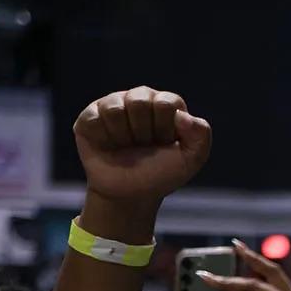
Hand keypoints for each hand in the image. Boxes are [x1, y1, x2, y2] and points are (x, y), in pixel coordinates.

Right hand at [73, 86, 211, 206]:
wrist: (131, 193)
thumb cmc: (162, 172)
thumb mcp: (191, 159)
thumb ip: (201, 135)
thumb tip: (183, 116)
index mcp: (165, 103)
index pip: (166, 103)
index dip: (164, 129)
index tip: (164, 143)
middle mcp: (138, 97)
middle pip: (138, 102)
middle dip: (143, 133)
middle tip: (143, 146)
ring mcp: (112, 104)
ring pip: (114, 109)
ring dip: (123, 137)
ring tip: (126, 146)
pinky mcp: (89, 116)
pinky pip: (93, 119)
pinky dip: (103, 139)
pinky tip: (108, 145)